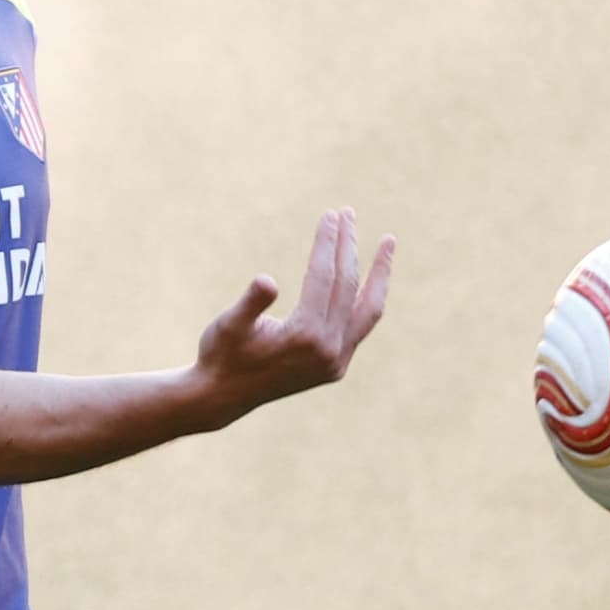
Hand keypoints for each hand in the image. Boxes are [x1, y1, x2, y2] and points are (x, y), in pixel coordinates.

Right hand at [193, 207, 396, 427]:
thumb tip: (267, 281)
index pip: (324, 277)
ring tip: (388, 241)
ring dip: (378, 273)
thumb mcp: (228, 325)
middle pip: (347, 286)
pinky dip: (368, 299)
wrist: (222, 397)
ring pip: (368, 309)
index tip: (330, 214)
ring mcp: (336, 361)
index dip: (327, 242)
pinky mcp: (336, 367)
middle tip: (347, 212)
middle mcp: (328, 350)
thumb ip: (250, 304)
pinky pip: (361, 325)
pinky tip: (369, 278)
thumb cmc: (221, 354)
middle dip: (348, 246)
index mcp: (304, 336)